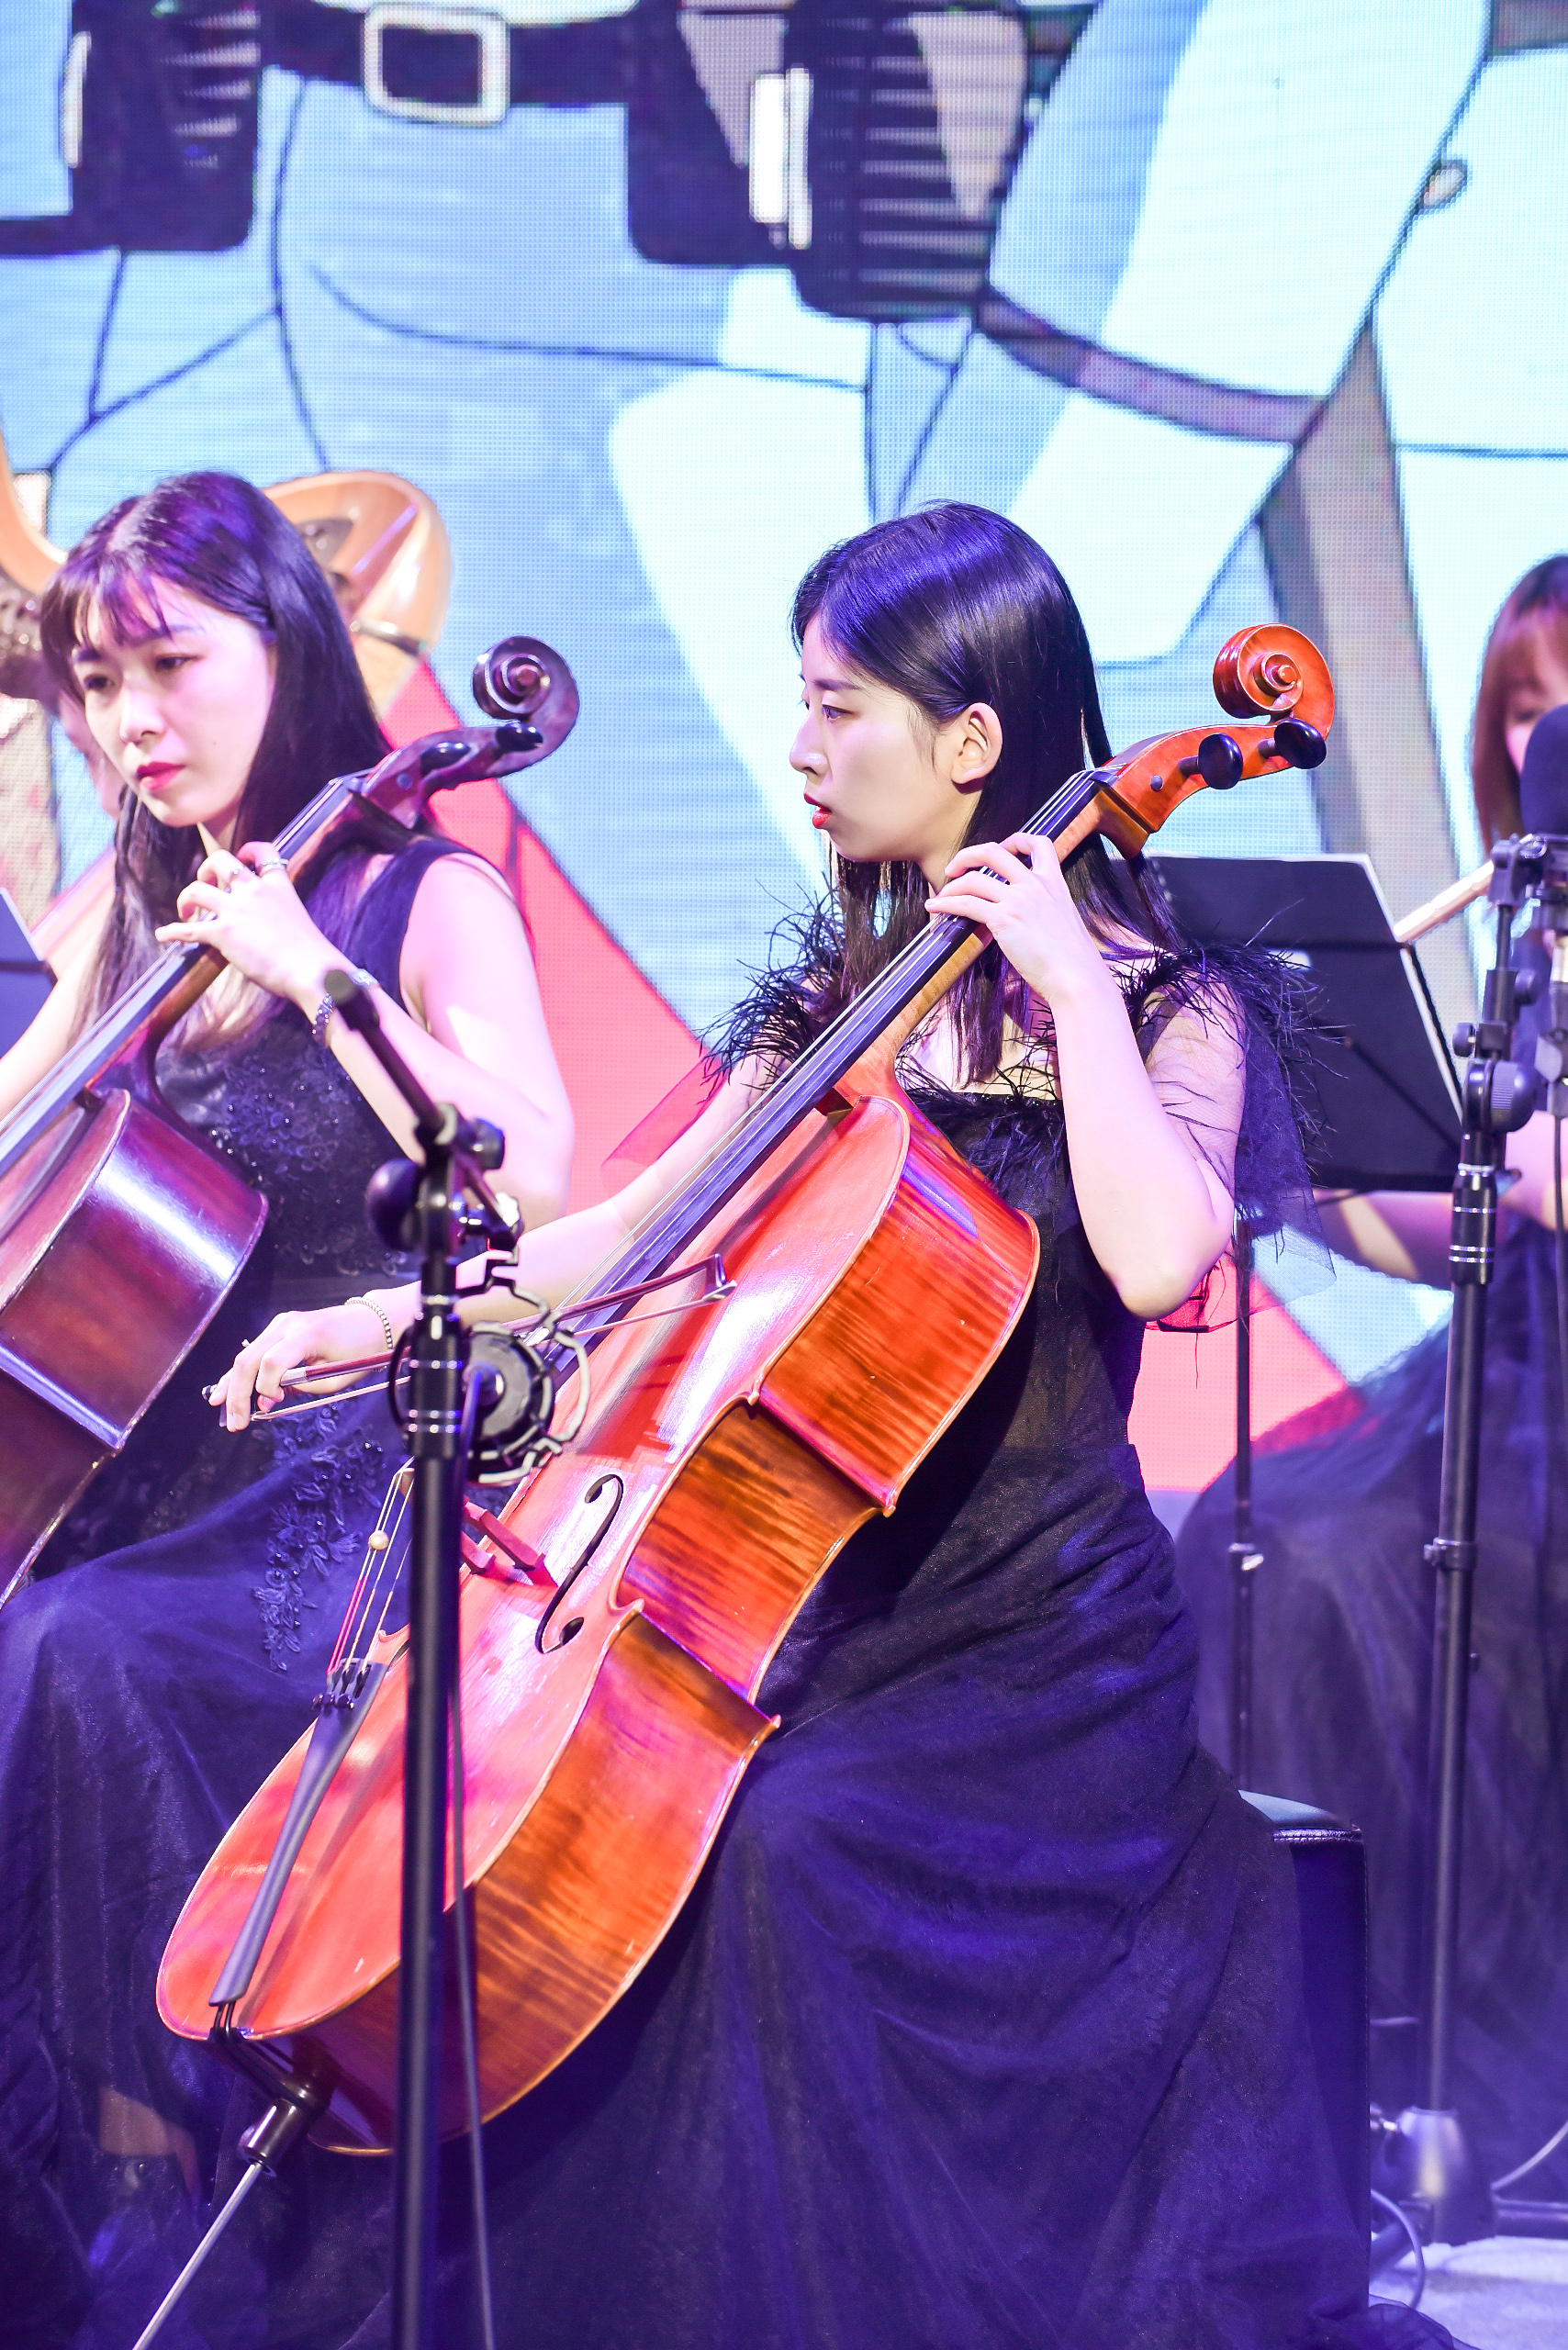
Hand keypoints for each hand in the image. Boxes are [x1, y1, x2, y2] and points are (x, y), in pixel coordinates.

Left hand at [154, 843, 335, 1013]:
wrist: (313, 971)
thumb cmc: (312, 955)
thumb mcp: (299, 919)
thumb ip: (280, 914)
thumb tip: (268, 929)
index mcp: (278, 885)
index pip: (264, 852)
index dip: (248, 850)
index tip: (241, 856)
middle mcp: (254, 890)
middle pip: (220, 860)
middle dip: (206, 869)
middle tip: (204, 884)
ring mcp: (236, 909)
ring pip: (197, 889)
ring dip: (186, 899)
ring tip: (186, 912)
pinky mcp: (223, 932)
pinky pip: (189, 929)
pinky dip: (172, 931)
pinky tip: (163, 935)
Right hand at [210, 1302, 385, 1430]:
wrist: (375, 1321)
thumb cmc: (361, 1351)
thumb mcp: (335, 1378)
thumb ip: (300, 1388)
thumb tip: (267, 1401)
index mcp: (306, 1334)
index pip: (272, 1363)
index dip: (266, 1388)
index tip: (273, 1404)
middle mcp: (287, 1324)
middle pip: (248, 1360)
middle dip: (237, 1394)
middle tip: (235, 1423)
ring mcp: (281, 1323)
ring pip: (245, 1355)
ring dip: (232, 1385)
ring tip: (222, 1410)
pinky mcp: (280, 1328)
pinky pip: (255, 1352)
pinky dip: (242, 1373)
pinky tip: (225, 1390)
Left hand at [926, 835, 1109, 1005]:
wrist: (1076, 976)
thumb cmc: (1072, 960)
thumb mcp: (1065, 921)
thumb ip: (1045, 909)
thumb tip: (1025, 917)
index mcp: (1055, 882)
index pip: (1039, 843)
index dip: (1015, 840)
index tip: (1001, 850)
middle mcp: (1035, 885)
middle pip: (993, 852)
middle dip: (967, 855)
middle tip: (955, 867)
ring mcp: (1019, 900)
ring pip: (973, 879)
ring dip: (951, 886)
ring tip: (941, 896)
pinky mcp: (1004, 919)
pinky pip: (965, 904)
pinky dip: (945, 904)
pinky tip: (935, 908)